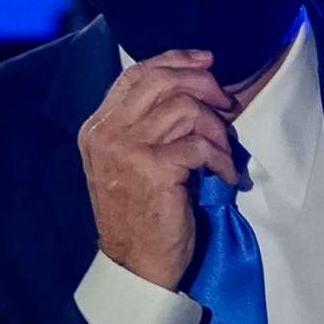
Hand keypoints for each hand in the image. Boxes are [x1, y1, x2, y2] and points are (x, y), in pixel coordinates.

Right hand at [77, 49, 240, 288]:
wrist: (135, 264)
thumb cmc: (140, 214)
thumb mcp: (129, 162)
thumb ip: (143, 125)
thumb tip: (187, 86)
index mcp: (97, 128)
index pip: (135, 74)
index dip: (174, 60)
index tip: (205, 61)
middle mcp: (107, 134)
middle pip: (162, 82)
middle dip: (203, 85)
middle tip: (226, 103)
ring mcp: (128, 150)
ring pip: (186, 109)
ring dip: (216, 128)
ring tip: (223, 152)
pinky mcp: (155, 169)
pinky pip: (200, 145)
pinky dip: (221, 159)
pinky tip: (225, 176)